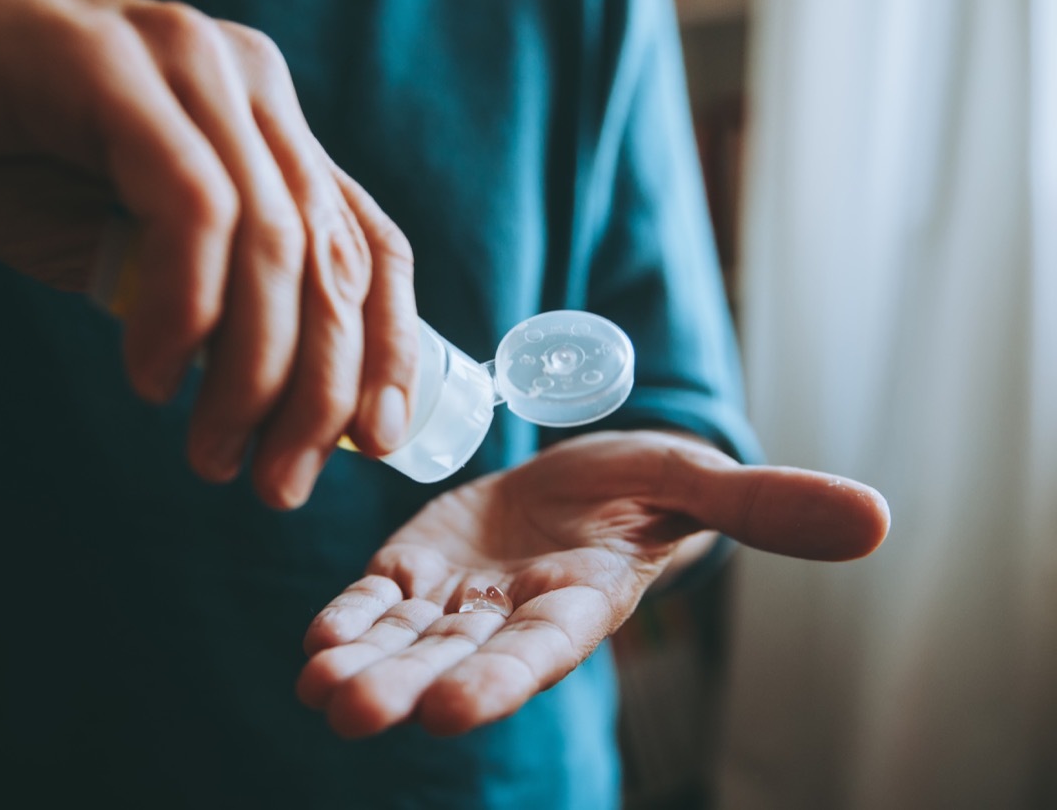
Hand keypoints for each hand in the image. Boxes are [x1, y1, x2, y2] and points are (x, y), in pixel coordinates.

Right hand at [0, 0, 416, 506]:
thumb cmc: (17, 164)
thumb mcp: (142, 248)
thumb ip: (219, 302)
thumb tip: (291, 410)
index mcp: (277, 133)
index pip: (371, 247)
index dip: (389, 350)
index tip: (378, 446)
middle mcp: (254, 92)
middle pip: (333, 260)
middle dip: (320, 395)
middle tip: (280, 487)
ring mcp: (194, 70)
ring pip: (274, 246)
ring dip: (251, 377)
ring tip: (211, 455)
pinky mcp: (120, 69)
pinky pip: (191, 211)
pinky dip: (183, 314)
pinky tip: (151, 378)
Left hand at [297, 430, 889, 736]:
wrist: (577, 478)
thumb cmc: (645, 484)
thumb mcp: (698, 481)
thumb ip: (766, 505)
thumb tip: (876, 519)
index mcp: (580, 599)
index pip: (542, 646)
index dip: (499, 674)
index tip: (450, 709)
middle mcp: (512, 613)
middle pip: (457, 658)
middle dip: (408, 686)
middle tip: (353, 713)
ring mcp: (458, 596)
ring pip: (405, 641)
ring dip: (362, 665)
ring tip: (318, 691)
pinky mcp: (417, 569)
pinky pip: (378, 603)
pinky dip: (347, 623)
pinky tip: (314, 644)